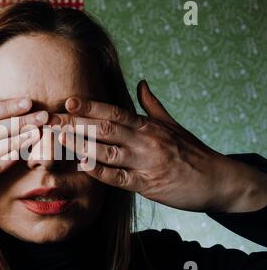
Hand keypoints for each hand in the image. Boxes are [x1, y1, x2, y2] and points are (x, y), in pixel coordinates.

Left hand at [53, 80, 266, 212]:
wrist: (218, 180)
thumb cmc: (192, 151)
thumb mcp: (173, 124)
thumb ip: (153, 105)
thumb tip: (141, 84)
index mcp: (149, 125)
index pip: (114, 112)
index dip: (90, 106)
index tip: (68, 102)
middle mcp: (145, 140)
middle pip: (105, 128)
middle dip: (76, 123)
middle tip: (52, 119)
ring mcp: (146, 162)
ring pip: (108, 151)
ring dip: (82, 144)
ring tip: (59, 138)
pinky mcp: (147, 185)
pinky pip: (119, 178)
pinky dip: (100, 172)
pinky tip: (82, 166)